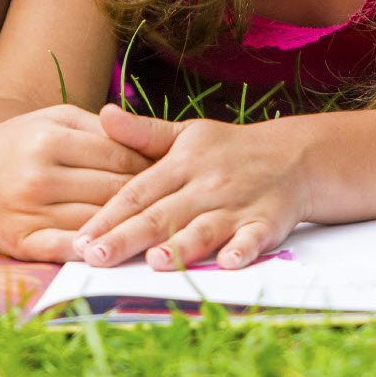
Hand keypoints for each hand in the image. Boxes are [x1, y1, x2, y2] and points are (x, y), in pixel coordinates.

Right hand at [0, 105, 160, 261]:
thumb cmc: (19, 142)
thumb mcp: (54, 119)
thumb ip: (100, 129)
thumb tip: (151, 145)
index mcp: (52, 139)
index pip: (120, 158)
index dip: (153, 169)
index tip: (175, 176)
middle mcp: (40, 175)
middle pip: (113, 193)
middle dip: (148, 200)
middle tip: (178, 205)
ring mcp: (29, 211)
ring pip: (96, 223)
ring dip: (129, 229)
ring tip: (160, 230)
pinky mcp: (19, 242)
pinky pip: (66, 249)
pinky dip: (93, 252)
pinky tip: (115, 251)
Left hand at [72, 107, 311, 270]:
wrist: (295, 155)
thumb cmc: (230, 150)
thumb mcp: (186, 134)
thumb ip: (144, 133)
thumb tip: (103, 114)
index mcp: (182, 163)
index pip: (138, 192)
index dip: (108, 215)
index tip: (81, 238)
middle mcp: (207, 184)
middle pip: (162, 214)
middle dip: (128, 237)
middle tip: (97, 258)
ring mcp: (238, 204)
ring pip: (205, 228)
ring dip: (181, 246)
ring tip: (155, 262)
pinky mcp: (268, 221)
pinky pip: (255, 237)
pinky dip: (244, 249)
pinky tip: (230, 262)